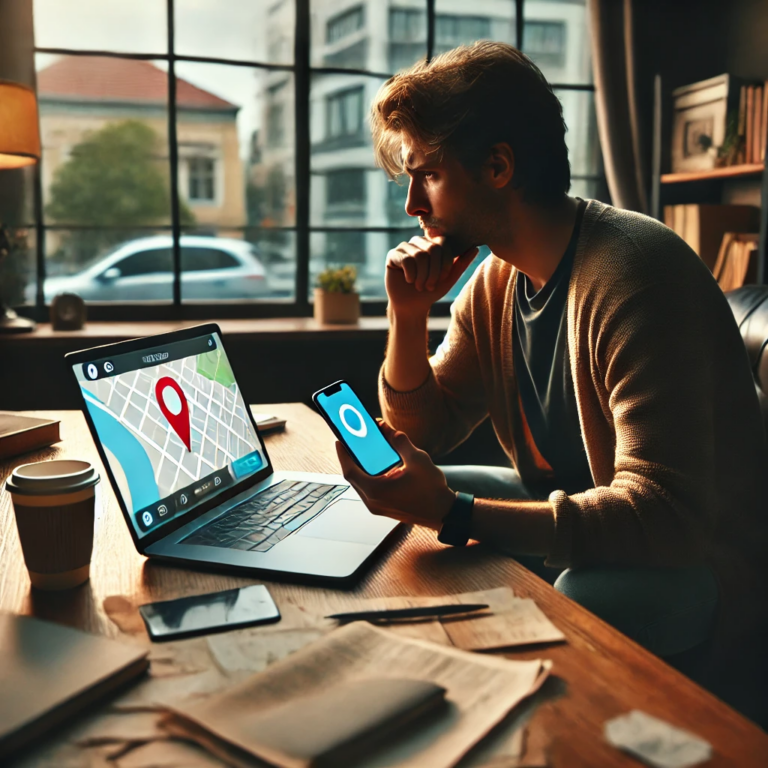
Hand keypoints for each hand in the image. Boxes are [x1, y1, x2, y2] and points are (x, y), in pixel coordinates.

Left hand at [335, 420, 454, 529]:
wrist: (443, 513)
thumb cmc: (432, 490)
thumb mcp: (417, 460)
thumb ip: (399, 442)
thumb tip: (386, 428)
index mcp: (376, 491)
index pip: (350, 470)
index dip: (342, 454)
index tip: (339, 439)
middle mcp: (372, 501)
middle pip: (354, 476)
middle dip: (352, 457)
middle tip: (352, 441)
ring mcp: (377, 506)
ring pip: (361, 483)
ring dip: (361, 466)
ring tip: (363, 449)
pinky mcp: (383, 507)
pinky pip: (370, 488)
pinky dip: (370, 475)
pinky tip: (378, 463)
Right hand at [385, 236, 477, 317]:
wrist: (412, 306)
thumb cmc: (431, 292)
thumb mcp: (449, 278)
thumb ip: (461, 263)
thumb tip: (475, 247)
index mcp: (433, 244)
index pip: (443, 244)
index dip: (444, 264)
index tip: (441, 279)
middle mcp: (419, 242)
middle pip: (432, 249)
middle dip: (433, 272)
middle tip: (429, 286)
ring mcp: (405, 247)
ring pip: (419, 255)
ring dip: (422, 276)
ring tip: (418, 285)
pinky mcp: (393, 255)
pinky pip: (406, 260)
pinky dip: (410, 275)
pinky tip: (408, 280)